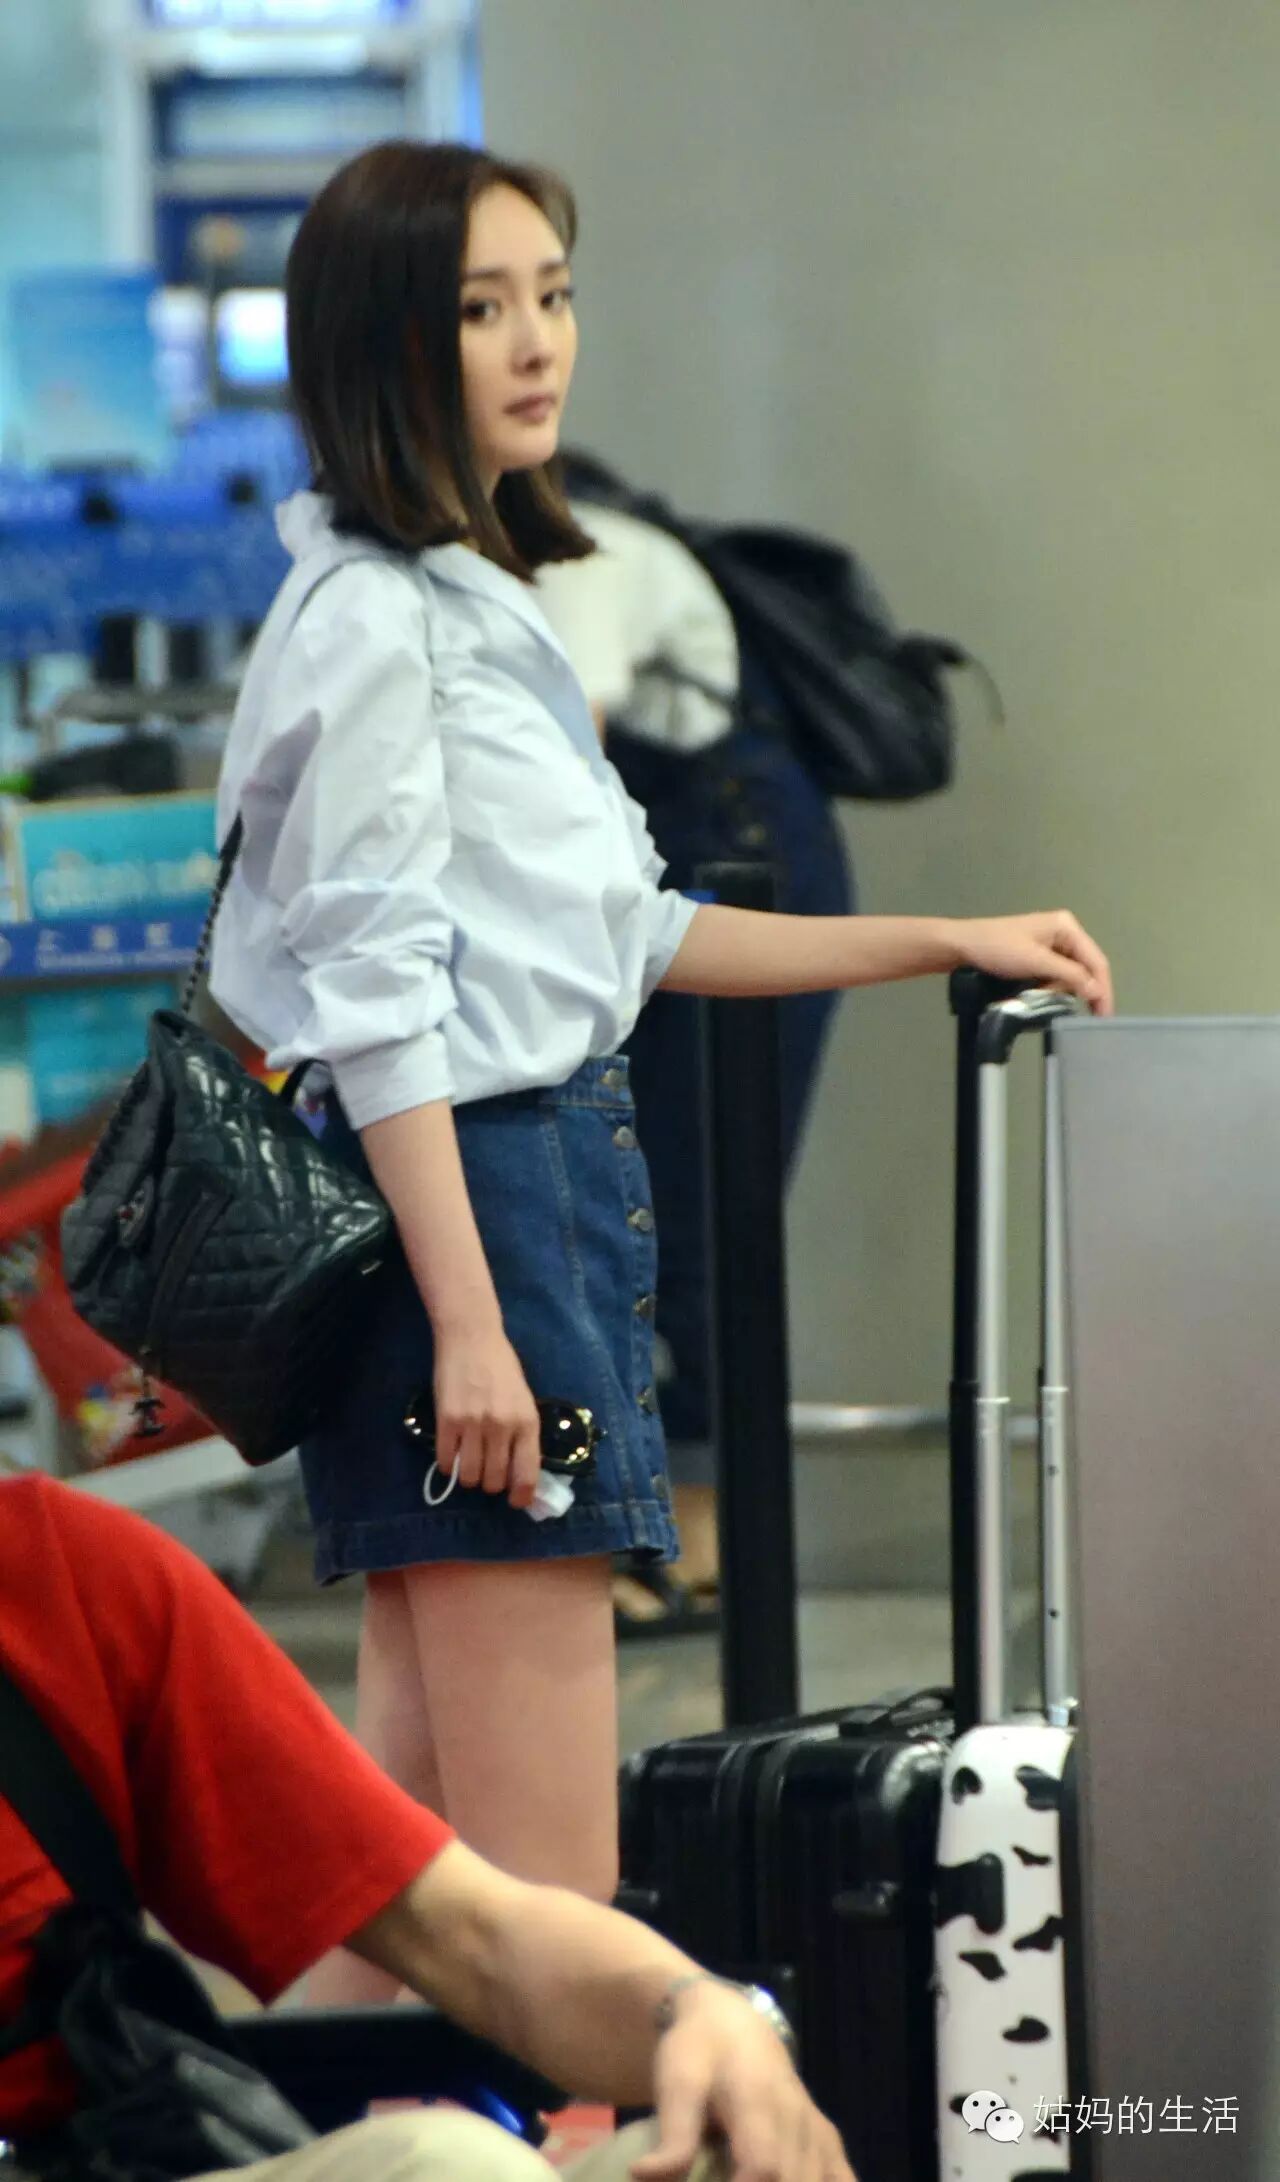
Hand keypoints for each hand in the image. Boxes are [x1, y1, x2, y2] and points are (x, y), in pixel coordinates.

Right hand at [432, 1323, 540, 1509]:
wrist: (471, 1338)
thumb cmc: (502, 1367)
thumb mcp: (523, 1399)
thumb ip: (522, 1433)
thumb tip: (519, 1471)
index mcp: (527, 1422)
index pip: (527, 1473)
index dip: (521, 1496)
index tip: (515, 1502)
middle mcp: (502, 1426)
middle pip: (494, 1480)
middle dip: (491, 1484)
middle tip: (488, 1474)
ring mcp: (473, 1424)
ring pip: (470, 1476)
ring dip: (470, 1477)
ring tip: (470, 1464)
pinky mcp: (447, 1420)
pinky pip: (446, 1461)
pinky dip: (449, 1465)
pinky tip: (452, 1454)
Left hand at [631, 1982, 853, 2181]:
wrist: (733, 2023)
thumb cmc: (698, 2052)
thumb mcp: (677, 2081)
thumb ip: (672, 2133)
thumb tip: (642, 2177)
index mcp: (760, 2103)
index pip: (764, 2167)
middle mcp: (799, 2122)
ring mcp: (818, 2135)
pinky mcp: (828, 2144)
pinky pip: (844, 2180)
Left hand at [955, 909, 1112, 1014]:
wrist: (961, 946)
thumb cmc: (997, 949)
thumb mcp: (1036, 962)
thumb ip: (1069, 975)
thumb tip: (1097, 991)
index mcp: (1066, 927)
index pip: (1096, 961)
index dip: (1102, 990)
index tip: (1104, 1016)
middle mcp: (1063, 933)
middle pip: (1085, 968)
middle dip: (1077, 990)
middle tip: (1072, 1011)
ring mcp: (1050, 944)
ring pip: (1069, 975)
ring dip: (1059, 990)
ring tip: (1042, 997)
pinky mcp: (1038, 956)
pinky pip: (1054, 976)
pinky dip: (1049, 988)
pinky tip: (1039, 994)